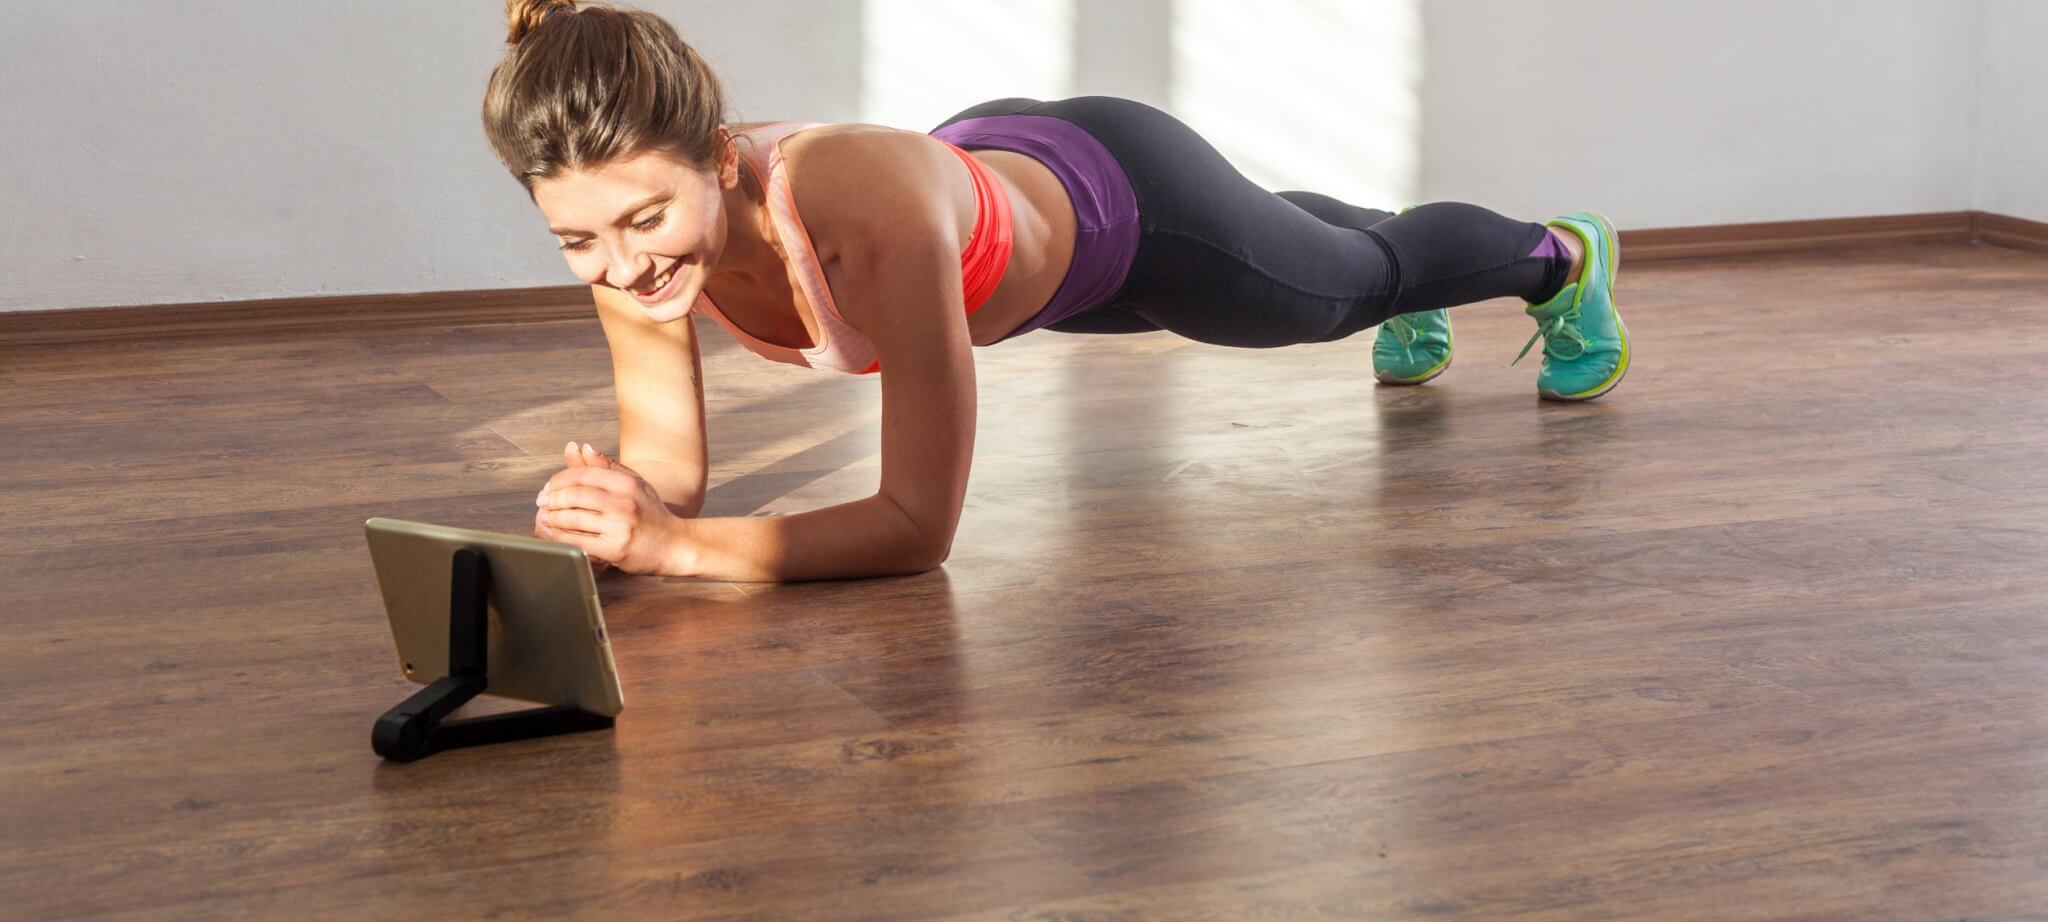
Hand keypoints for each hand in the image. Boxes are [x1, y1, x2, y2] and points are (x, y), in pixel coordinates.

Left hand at [533, 441, 673, 573]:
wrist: (676, 545)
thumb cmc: (652, 514)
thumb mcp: (636, 484)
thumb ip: (608, 467)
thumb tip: (582, 447)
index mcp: (627, 484)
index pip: (582, 474)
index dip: (559, 479)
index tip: (549, 487)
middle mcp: (624, 503)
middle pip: (574, 495)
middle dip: (551, 498)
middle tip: (542, 502)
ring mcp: (619, 527)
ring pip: (572, 518)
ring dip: (552, 518)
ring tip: (546, 517)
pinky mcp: (615, 549)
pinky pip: (578, 541)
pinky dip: (560, 537)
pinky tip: (554, 534)